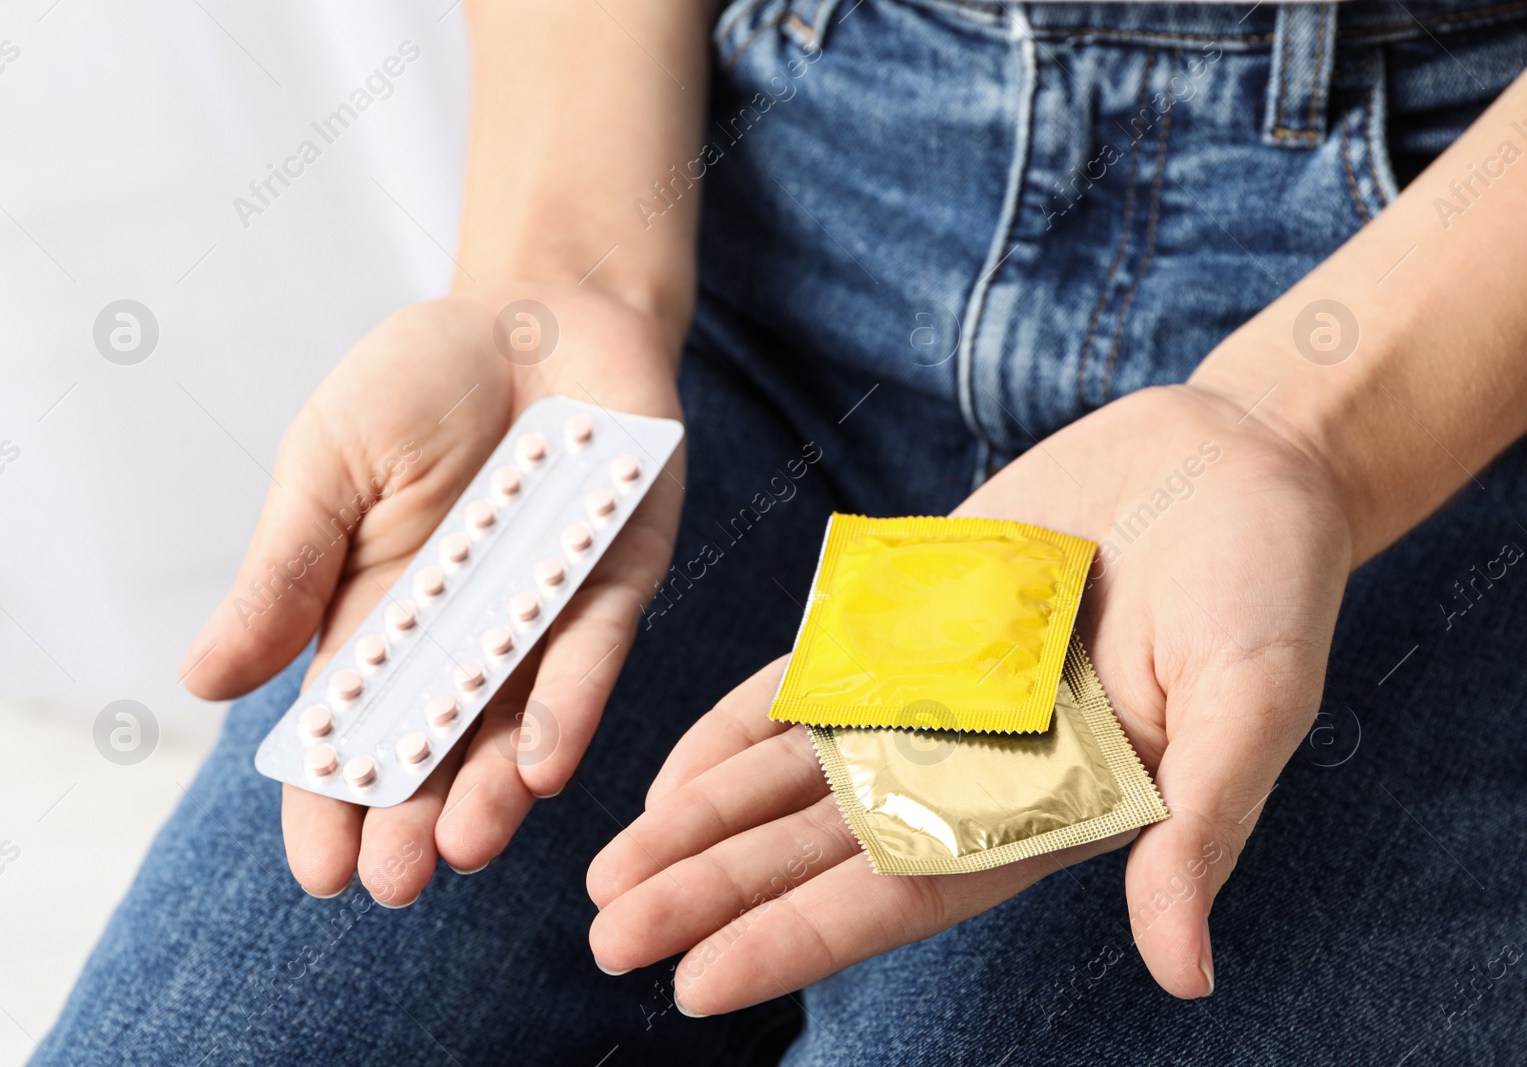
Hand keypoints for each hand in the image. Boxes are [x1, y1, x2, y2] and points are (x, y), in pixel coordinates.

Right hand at [181, 280, 683, 903]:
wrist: (540, 307)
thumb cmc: (421, 380)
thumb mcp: (328, 464)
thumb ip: (284, 572)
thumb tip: (204, 683)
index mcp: (376, 613)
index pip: (350, 727)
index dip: (333, 797)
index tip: (318, 869)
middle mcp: (462, 632)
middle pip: (434, 744)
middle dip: (413, 816)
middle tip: (391, 884)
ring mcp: (541, 613)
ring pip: (517, 721)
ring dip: (493, 788)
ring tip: (466, 850)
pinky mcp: (615, 580)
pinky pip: (593, 653)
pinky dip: (570, 704)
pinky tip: (545, 764)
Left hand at [586, 382, 1351, 1011]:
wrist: (1233, 462)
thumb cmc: (1266, 582)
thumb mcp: (1253, 699)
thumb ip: (1200, 822)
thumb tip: (1186, 970)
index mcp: (1049, 809)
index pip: (904, 895)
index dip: (799, 937)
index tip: (696, 980)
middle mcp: (974, 770)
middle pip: (820, 849)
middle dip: (716, 892)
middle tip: (608, 937)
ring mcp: (930, 699)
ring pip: (792, 778)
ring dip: (701, 824)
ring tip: (607, 874)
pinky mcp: (906, 629)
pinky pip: (803, 689)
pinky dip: (734, 730)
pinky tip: (668, 776)